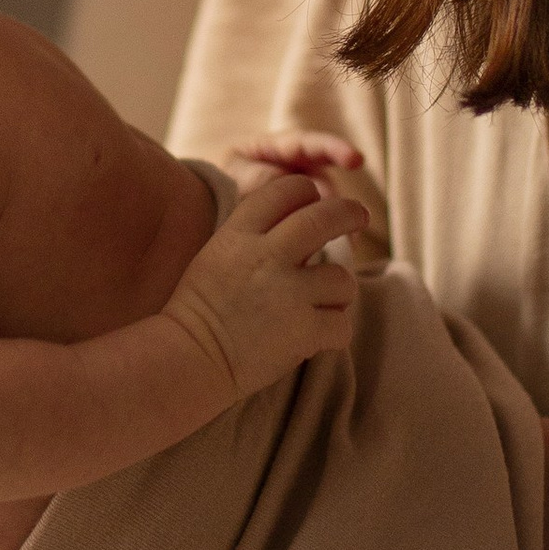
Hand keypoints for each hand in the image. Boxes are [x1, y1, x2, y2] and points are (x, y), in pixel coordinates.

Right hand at [161, 170, 367, 399]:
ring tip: (319, 306)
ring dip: (337, 293)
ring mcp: (289, 293)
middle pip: (325, 217)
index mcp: (240, 234)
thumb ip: (252, 235)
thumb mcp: (216, 254)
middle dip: (349, 212)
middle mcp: (268, 256)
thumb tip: (297, 221)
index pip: (286, 190)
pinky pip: (342, 324)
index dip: (307, 192)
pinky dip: (333, 332)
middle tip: (359, 216)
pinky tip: (316, 337)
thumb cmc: (198, 311)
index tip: (316, 200)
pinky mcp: (304, 331)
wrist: (188, 358)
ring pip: (342, 279)